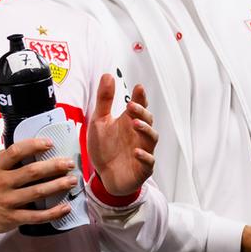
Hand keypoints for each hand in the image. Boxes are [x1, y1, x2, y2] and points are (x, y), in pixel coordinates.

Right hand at [0, 137, 75, 233]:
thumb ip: (9, 158)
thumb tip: (33, 145)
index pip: (15, 152)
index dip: (33, 145)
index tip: (49, 143)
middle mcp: (3, 182)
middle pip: (32, 172)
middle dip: (54, 167)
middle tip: (69, 164)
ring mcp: (8, 201)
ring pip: (37, 192)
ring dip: (58, 186)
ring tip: (72, 181)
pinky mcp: (14, 217)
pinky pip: (37, 216)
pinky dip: (54, 212)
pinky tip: (66, 207)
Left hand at [84, 76, 157, 199]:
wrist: (104, 175)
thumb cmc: (105, 148)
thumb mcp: (99, 121)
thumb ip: (104, 100)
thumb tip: (107, 76)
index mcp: (128, 123)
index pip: (139, 107)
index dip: (140, 98)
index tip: (139, 88)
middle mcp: (138, 135)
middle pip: (147, 120)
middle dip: (142, 112)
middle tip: (132, 106)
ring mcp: (143, 151)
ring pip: (152, 138)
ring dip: (146, 130)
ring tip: (136, 124)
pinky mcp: (142, 168)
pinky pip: (149, 162)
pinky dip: (145, 156)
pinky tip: (137, 152)